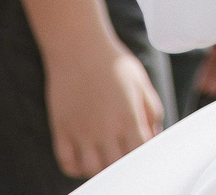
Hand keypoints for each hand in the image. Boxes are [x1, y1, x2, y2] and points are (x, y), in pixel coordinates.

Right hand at [44, 38, 162, 178]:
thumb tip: (154, 136)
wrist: (78, 46)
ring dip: (100, 169)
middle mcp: (104, 128)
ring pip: (91, 169)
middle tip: (124, 157)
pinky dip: (76, 168)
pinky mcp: (61, 128)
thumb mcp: (141, 82)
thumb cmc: (113, 62)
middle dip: (124, 165)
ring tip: (105, 160)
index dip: (144, 157)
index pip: (140, 154)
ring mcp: (80, 131)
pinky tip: (84, 159)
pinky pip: (66, 162)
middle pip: (116, 166)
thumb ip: (152, 111)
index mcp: (128, 117)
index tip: (143, 153)